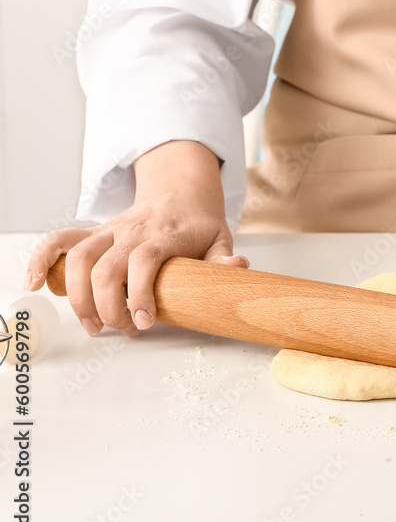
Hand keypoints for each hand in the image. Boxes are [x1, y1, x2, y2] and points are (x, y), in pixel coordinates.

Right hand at [24, 141, 246, 336]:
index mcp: (164, 235)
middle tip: (125, 330)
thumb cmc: (199, 223)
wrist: (181, 191)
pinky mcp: (95, 233)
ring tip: (93, 325)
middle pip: (107, 267)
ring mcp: (110, 231)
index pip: (145, 261)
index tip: (145, 322)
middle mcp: (132, 231)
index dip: (140, 293)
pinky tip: (34, 282)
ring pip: (79, 258)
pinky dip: (41, 258)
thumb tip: (237, 267)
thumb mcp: (221, 238)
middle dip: (109, 307)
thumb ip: (224, 257)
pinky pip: (60, 240)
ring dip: (78, 296)